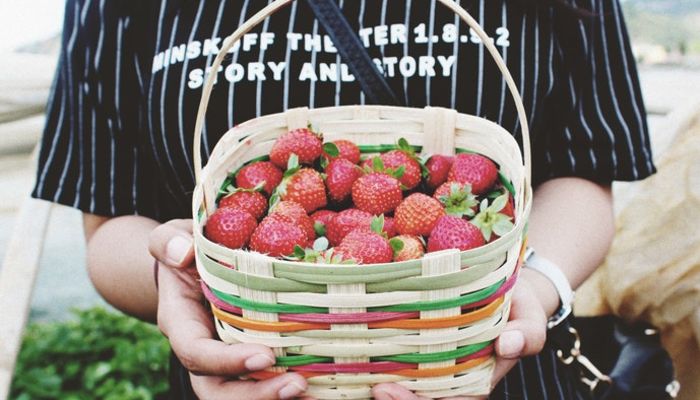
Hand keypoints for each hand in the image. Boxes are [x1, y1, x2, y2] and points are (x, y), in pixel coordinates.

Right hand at [149, 219, 308, 398]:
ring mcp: (224, 360)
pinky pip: (263, 382)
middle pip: (218, 391)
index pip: (196, 353)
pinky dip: (287, 389)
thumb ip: (168, 242)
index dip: (227, 362)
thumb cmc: (186, 249)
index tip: (264, 355)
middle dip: (256, 395)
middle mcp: (201, 350)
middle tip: (297, 385)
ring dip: (275, 397)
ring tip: (312, 392)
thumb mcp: (170, 236)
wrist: (190, 265)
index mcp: (180, 323)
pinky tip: (321, 387)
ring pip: (242, 395)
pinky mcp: (248, 357)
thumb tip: (184, 253)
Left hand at [372, 275, 547, 399]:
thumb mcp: (530, 318)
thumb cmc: (519, 306)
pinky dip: (374, 358)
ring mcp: (430, 360)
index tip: (393, 391)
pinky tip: (354, 349)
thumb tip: (509, 344)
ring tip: (359, 377)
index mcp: (475, 379)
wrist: (507, 285)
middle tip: (375, 389)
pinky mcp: (416, 339)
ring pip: (402, 382)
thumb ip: (527, 334)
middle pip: (419, 398)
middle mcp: (448, 376)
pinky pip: (394, 355)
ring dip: (380, 385)